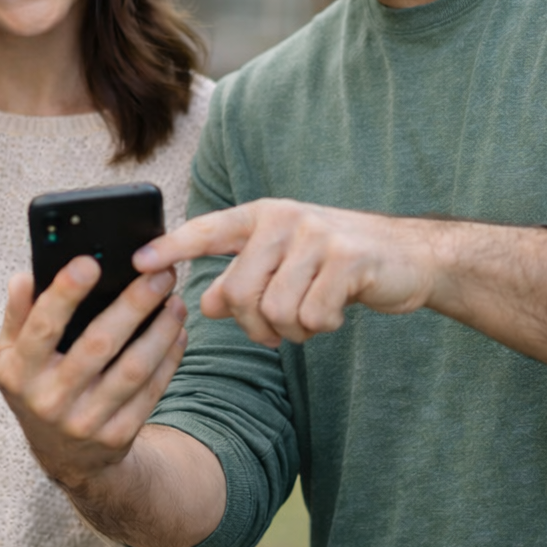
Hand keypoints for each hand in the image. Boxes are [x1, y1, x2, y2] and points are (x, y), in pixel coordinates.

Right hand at [0, 256, 187, 491]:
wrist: (63, 456)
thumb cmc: (37, 386)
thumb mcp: (12, 354)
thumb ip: (18, 313)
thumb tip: (24, 277)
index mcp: (19, 372)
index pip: (43, 327)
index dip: (65, 293)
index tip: (90, 262)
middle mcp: (50, 399)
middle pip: (99, 345)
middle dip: (133, 305)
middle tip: (158, 274)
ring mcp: (85, 421)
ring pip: (133, 369)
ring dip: (160, 331)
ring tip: (176, 301)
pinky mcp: (118, 435)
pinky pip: (150, 392)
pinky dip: (168, 359)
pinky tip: (178, 332)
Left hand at [132, 199, 438, 346]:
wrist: (409, 257)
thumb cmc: (335, 262)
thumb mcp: (283, 263)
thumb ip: (242, 279)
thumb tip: (205, 305)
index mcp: (260, 217)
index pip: (206, 230)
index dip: (171, 248)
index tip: (137, 263)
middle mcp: (283, 219)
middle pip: (238, 293)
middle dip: (254, 325)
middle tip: (278, 327)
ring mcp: (315, 236)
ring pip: (274, 311)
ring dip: (292, 330)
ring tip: (311, 313)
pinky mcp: (347, 259)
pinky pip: (311, 317)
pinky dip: (321, 327)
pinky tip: (335, 310)